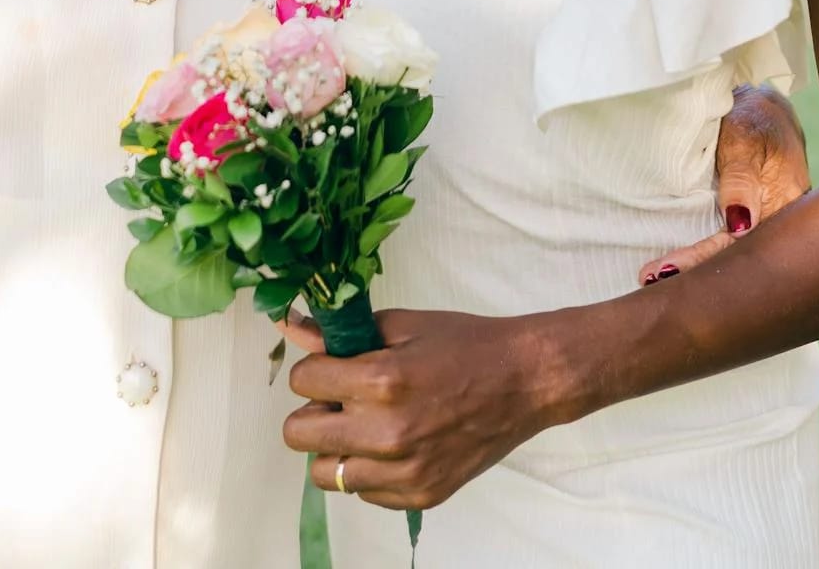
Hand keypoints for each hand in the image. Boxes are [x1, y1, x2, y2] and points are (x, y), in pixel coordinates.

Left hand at [281, 306, 550, 509]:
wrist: (525, 381)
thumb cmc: (466, 344)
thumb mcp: (404, 324)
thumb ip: (344, 332)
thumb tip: (293, 326)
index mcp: (381, 381)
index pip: (303, 381)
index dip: (315, 368)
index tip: (333, 365)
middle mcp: (387, 434)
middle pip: (299, 435)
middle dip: (315, 409)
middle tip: (342, 397)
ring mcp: (404, 472)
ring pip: (326, 472)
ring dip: (336, 445)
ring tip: (365, 423)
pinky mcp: (420, 496)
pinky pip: (363, 492)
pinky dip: (368, 469)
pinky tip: (394, 443)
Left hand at [638, 81, 810, 282]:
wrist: (766, 108)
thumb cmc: (755, 119)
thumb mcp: (745, 138)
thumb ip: (742, 178)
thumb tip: (741, 225)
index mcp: (787, 205)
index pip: (741, 245)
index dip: (703, 259)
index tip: (665, 270)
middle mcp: (782, 224)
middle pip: (740, 259)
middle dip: (698, 275)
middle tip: (650, 280)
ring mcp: (770, 224)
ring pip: (736, 255)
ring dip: (699, 269)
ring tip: (656, 280)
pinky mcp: (757, 220)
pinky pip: (733, 243)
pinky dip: (707, 254)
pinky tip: (681, 267)